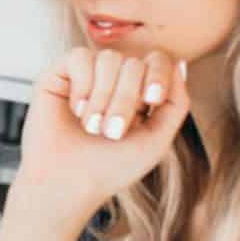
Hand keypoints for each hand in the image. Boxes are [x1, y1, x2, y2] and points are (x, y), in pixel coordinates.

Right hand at [12, 48, 192, 219]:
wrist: (69, 183)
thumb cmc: (110, 167)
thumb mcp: (157, 139)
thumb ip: (176, 103)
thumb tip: (180, 64)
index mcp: (138, 92)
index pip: (157, 60)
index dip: (159, 74)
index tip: (152, 100)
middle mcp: (114, 79)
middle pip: (134, 63)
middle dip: (126, 99)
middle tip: (112, 132)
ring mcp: (87, 74)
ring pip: (108, 59)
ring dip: (103, 98)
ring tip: (91, 126)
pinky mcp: (59, 74)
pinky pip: (80, 57)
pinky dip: (83, 86)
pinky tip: (76, 109)